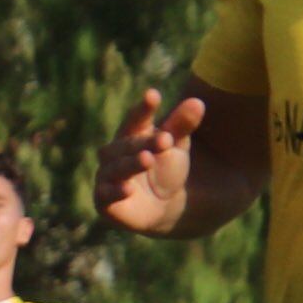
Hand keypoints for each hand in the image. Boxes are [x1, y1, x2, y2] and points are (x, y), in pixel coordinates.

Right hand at [97, 91, 210, 234]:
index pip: (136, 118)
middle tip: (165, 139)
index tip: (153, 95)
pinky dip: (115, 191)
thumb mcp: (177, 147)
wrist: (164, 206)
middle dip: (143, 142)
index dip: (144, 108)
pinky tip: (127, 189)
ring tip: (148, 159)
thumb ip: (182, 126)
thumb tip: (198, 102)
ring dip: (131, 163)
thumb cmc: (166, 169)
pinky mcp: (104, 201)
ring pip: (116, 167)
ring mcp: (107, 177)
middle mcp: (115, 154)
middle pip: (126, 144)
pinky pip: (105, 194)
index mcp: (132, 135)